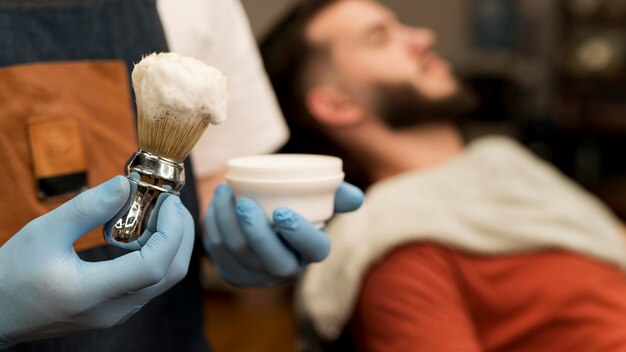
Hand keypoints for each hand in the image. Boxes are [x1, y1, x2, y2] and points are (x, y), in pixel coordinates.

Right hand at [0, 176, 193, 347]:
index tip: (169, 201)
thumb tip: (125, 184)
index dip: (172, 231)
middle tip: (170, 202)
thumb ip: (86, 209)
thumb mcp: (43, 233)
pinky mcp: (117, 310)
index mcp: (92, 294)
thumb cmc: (11, 275)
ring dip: (170, 244)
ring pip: (164, 279)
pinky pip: (151, 282)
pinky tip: (143, 231)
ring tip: (157, 212)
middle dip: (180, 234)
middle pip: (171, 273)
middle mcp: (113, 310)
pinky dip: (157, 254)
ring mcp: (118, 314)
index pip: (155, 266)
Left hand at [203, 182, 363, 286]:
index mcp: (311, 250)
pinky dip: (214, 225)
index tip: (282, 211)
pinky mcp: (232, 273)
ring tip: (224, 191)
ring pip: (240, 255)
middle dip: (256, 234)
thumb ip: (337, 193)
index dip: (300, 234)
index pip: (314, 250)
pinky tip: (215, 204)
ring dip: (227, 222)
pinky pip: (218, 253)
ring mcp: (258, 275)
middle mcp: (287, 269)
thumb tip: (356, 198)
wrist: (262, 212)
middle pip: (273, 261)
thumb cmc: (293, 202)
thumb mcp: (316, 196)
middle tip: (243, 203)